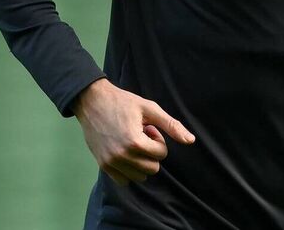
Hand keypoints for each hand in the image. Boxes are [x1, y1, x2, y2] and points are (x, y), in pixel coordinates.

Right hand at [72, 78, 195, 185]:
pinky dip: (129, 170)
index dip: (158, 139)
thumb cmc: (123, 102)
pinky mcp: (103, 165)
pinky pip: (124, 181)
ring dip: (140, 161)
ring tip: (132, 142)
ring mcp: (110, 162)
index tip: (147, 127)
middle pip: (152, 168)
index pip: (161, 154)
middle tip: (140, 135)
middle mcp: (121, 156)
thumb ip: (171, 125)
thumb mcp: (150, 108)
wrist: (92, 101)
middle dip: (151, 152)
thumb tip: (191, 141)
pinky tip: (125, 152)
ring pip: (139, 177)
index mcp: (134, 142)